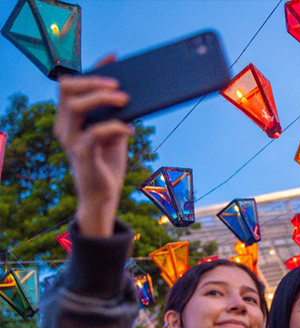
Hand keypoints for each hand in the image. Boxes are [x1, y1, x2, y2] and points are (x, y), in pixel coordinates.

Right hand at [53, 55, 131, 237]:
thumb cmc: (106, 162)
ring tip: (126, 101)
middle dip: (94, 81)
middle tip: (120, 86)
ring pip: (76, 107)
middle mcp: (65, 125)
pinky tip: (130, 130)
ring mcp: (71, 140)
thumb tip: (131, 93)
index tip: (114, 58)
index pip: (73, 86)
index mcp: (70, 117)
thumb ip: (118, 114)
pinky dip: (114, 127)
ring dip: (103, 99)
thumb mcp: (114, 133)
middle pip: (68, 90)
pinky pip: (94, 134)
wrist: (102, 195)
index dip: (92, 70)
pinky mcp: (82, 154)